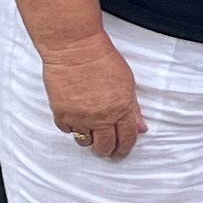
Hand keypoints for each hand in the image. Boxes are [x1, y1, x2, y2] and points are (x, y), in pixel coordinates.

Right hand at [42, 33, 145, 160]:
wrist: (75, 49)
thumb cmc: (103, 59)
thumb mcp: (127, 82)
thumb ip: (133, 108)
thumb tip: (140, 127)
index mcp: (121, 109)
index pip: (127, 138)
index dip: (125, 149)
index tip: (121, 152)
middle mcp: (101, 118)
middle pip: (105, 146)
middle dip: (107, 151)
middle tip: (106, 150)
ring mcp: (80, 117)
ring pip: (85, 142)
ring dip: (89, 140)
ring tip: (90, 134)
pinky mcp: (62, 113)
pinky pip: (67, 130)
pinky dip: (71, 128)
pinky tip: (75, 120)